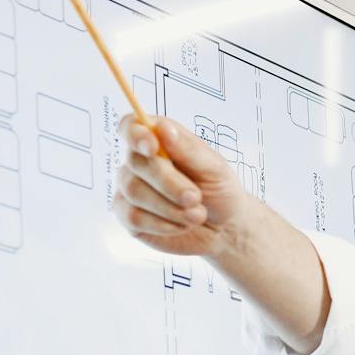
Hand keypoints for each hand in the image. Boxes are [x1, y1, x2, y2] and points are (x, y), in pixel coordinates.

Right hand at [113, 114, 248, 256]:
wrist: (224, 227)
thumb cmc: (219, 190)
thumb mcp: (214, 167)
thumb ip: (187, 149)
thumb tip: (163, 129)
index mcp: (159, 141)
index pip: (131, 127)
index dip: (135, 134)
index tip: (152, 147)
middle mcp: (140, 163)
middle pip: (136, 162)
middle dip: (168, 182)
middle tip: (195, 197)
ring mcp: (131, 190)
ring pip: (134, 192)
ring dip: (170, 207)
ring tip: (197, 215)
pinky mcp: (129, 217)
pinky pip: (133, 217)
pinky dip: (162, 224)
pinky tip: (181, 225)